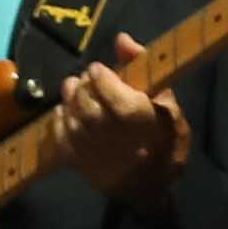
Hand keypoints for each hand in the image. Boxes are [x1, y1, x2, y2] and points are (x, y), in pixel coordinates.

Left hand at [58, 32, 191, 209]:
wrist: (155, 189)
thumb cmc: (167, 143)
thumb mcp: (168, 104)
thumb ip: (142, 68)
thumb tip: (121, 39)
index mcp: (139, 117)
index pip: (108, 87)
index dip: (99, 74)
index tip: (98, 68)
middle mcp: (114, 134)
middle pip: (86, 101)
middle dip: (83, 85)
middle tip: (86, 80)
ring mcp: (94, 151)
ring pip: (71, 118)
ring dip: (69, 100)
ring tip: (74, 91)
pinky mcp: (81, 165)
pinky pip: (61, 139)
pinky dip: (59, 122)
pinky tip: (66, 114)